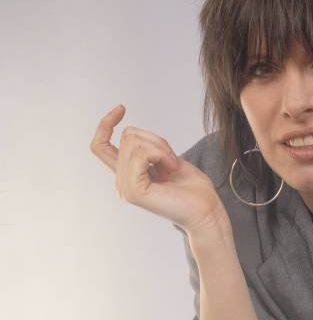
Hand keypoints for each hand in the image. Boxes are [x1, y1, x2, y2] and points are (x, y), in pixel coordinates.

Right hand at [90, 104, 230, 241]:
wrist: (206, 210)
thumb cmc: (192, 187)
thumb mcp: (167, 158)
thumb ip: (147, 148)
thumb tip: (130, 132)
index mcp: (127, 175)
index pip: (100, 146)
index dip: (105, 124)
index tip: (121, 108)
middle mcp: (122, 182)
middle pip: (128, 136)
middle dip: (155, 139)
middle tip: (171, 160)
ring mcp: (126, 188)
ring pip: (134, 143)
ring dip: (160, 147)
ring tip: (172, 167)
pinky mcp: (135, 191)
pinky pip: (141, 155)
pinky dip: (160, 154)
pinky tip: (171, 168)